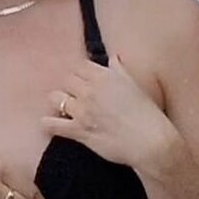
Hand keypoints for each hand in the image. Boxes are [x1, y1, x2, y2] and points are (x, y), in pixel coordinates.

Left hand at [44, 54, 176, 170]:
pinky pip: (53, 124)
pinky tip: (49, 123)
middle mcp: (91, 90)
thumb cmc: (147, 114)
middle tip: (74, 97)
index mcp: (105, 77)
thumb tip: (114, 58)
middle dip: (69, 88)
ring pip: (56, 98)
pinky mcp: (79, 131)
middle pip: (66, 80)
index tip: (82, 82)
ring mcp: (83, 110)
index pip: (80, 66)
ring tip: (64, 110)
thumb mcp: (135, 86)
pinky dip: (48, 123)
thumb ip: (120, 71)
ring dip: (59, 103)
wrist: (150, 141)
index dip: (79, 74)